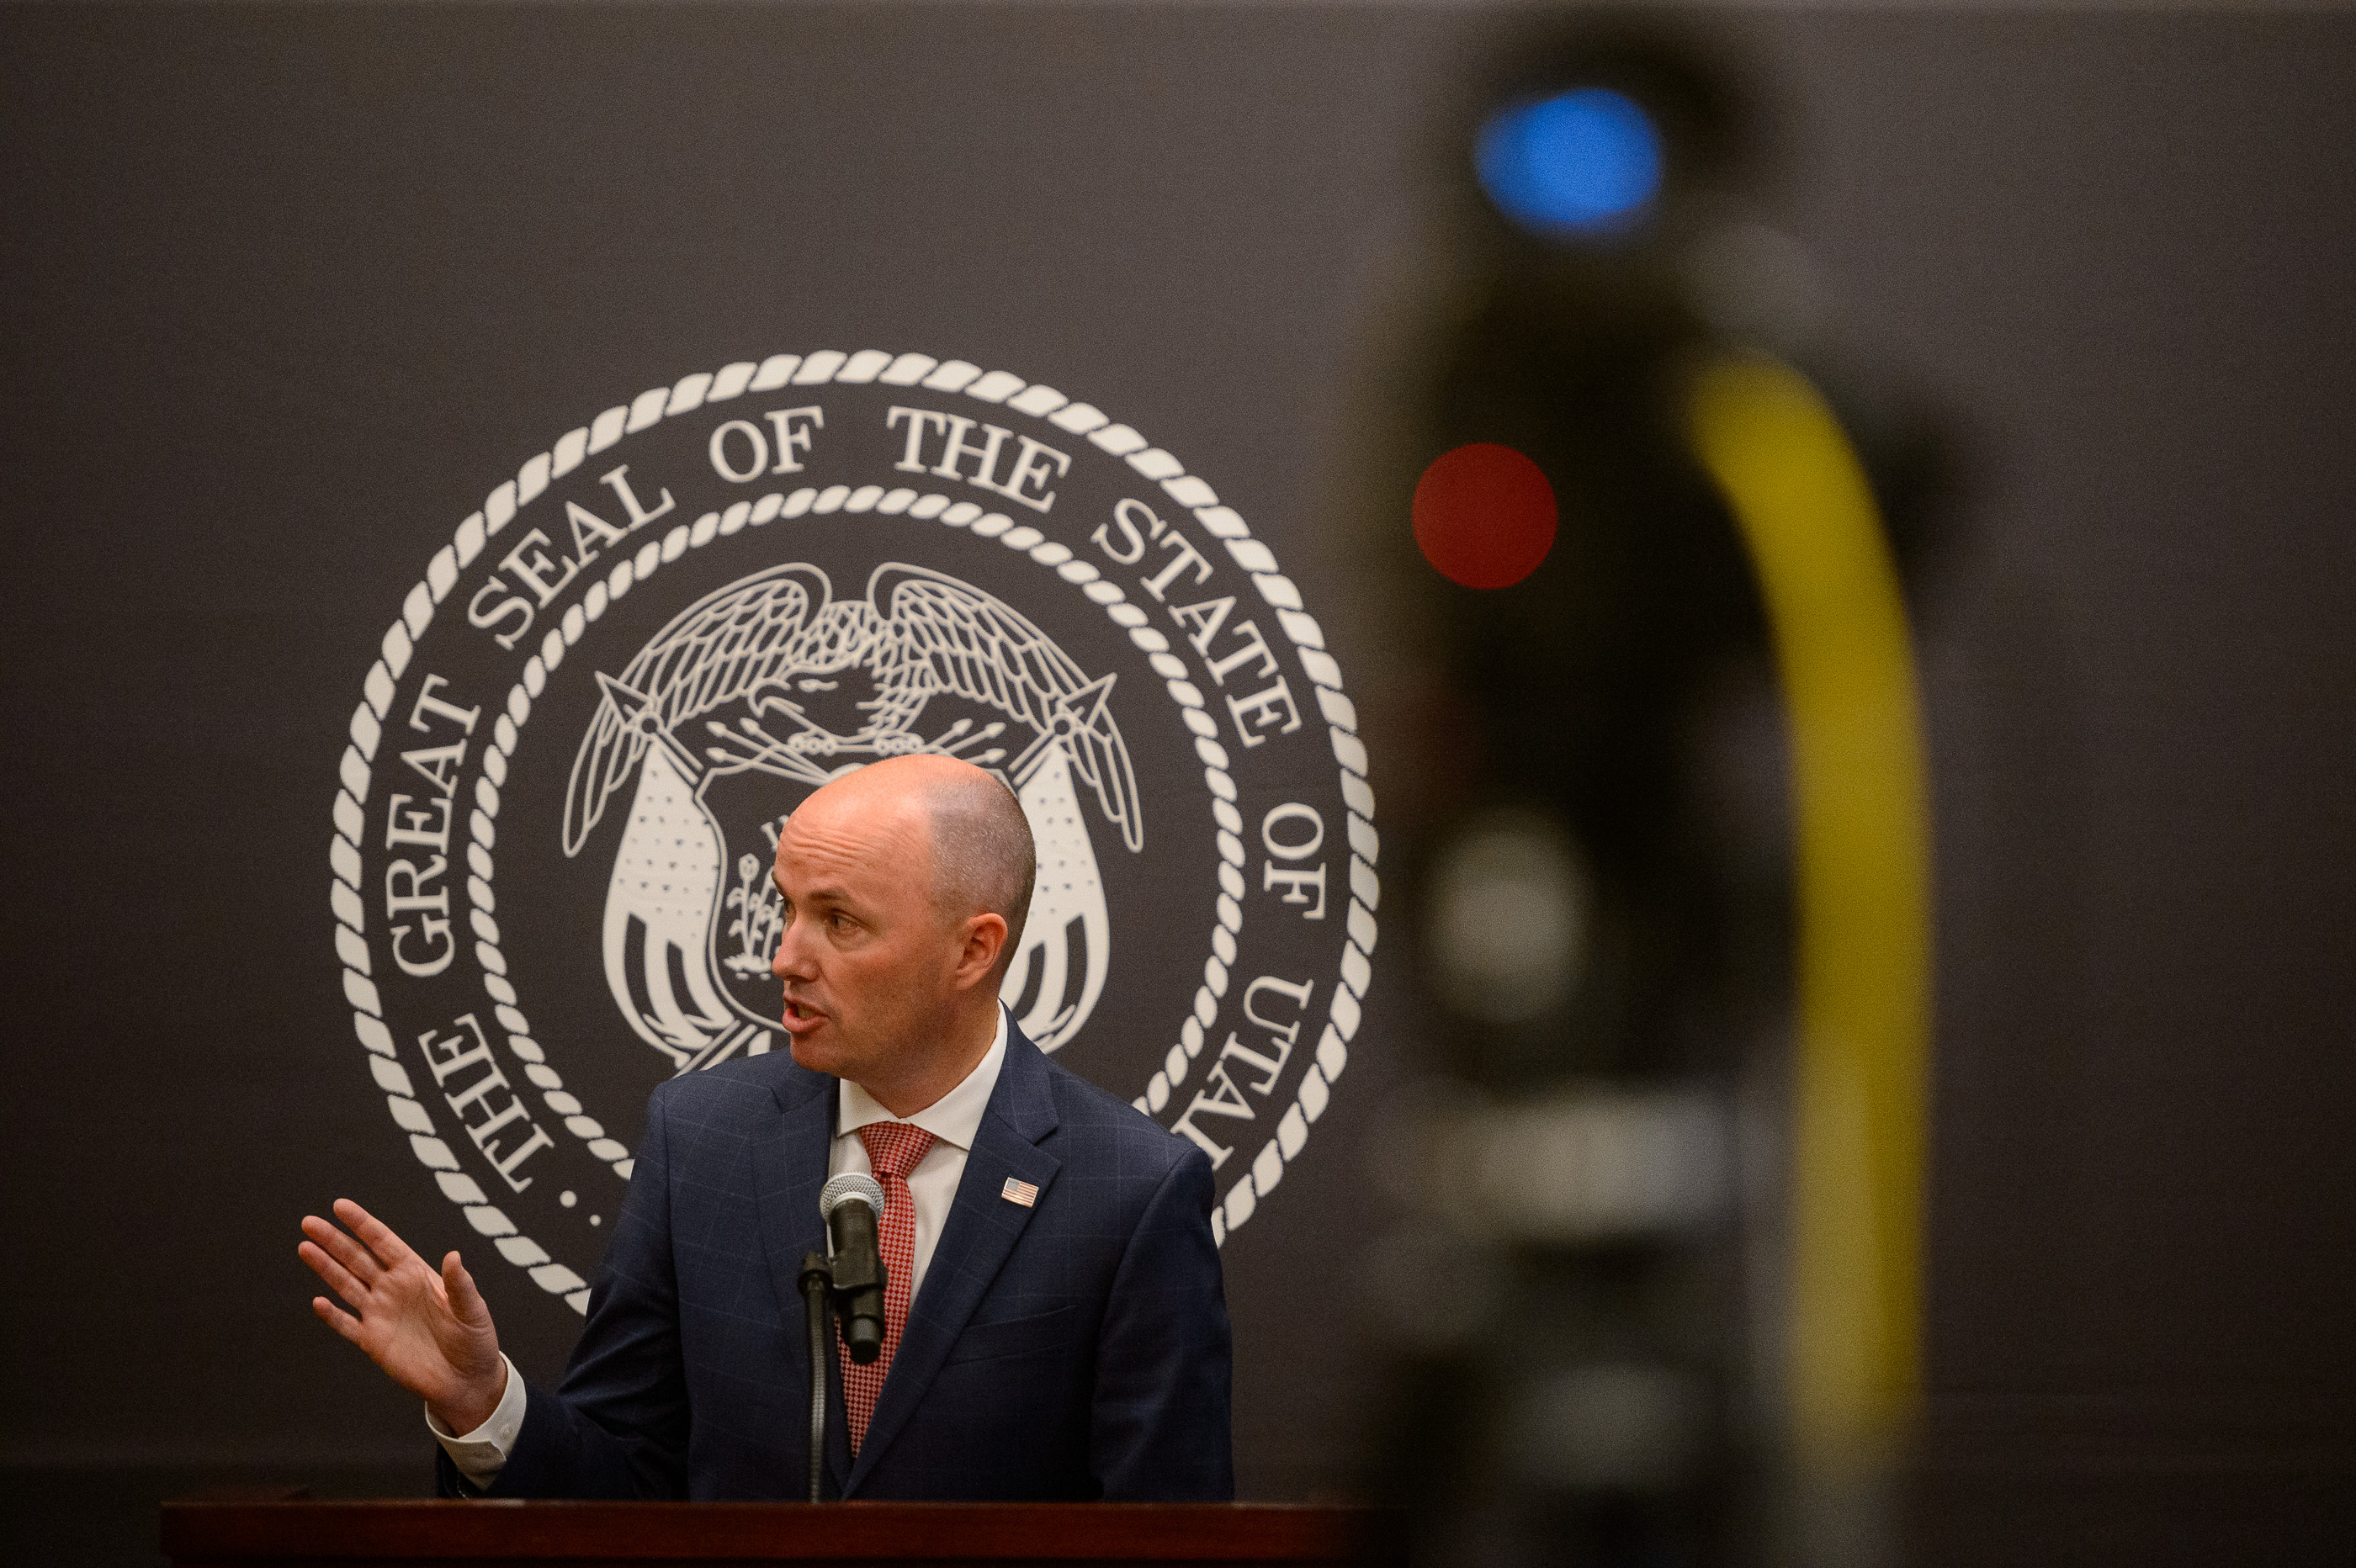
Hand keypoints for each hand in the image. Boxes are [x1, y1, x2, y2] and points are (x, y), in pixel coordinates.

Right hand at [299, 1198, 507, 1434]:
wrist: (466, 1380)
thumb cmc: (475, 1340)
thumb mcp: (473, 1309)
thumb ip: (460, 1284)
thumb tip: (453, 1255)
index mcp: (416, 1274)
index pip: (384, 1243)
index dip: (362, 1224)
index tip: (340, 1206)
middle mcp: (393, 1289)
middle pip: (357, 1259)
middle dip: (334, 1240)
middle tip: (310, 1222)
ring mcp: (380, 1314)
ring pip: (346, 1285)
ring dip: (326, 1268)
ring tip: (305, 1247)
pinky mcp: (373, 1341)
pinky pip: (347, 1325)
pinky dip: (332, 1315)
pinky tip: (318, 1302)